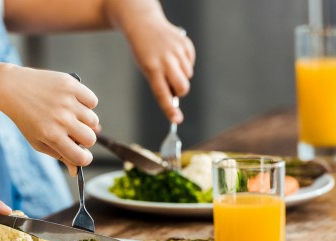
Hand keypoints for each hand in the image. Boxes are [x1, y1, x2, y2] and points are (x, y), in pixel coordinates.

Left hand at [0, 66, 98, 174]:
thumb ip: (58, 155)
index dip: (84, 159)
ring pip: (93, 120)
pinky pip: (92, 101)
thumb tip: (75, 171)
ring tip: (72, 116)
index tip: (82, 155)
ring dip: (86, 122)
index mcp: (52, 136)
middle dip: (85, 139)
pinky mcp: (71, 85)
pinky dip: (87, 104)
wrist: (12, 88)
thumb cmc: (25, 118)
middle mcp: (61, 120)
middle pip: (91, 139)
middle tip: (74, 133)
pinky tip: (73, 102)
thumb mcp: (37, 141)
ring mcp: (67, 102)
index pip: (81, 158)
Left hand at [115, 4, 194, 123]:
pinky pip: (191, 63)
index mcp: (152, 68)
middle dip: (180, 92)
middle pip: (182, 87)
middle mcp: (166, 60)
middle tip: (173, 87)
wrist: (144, 24)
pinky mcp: (185, 44)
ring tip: (169, 65)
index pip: (162, 93)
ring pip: (188, 76)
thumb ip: (160, 82)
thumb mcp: (146, 68)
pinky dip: (185, 64)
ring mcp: (177, 51)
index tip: (176, 120)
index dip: (169, 109)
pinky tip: (175, 56)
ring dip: (181, 75)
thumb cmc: (144, 52)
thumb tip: (175, 98)